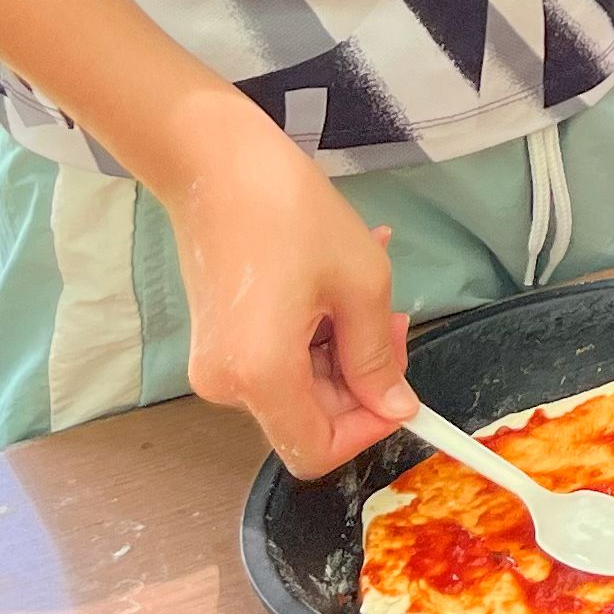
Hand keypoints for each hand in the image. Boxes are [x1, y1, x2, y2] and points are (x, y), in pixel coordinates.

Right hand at [163, 98, 416, 476]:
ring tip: (370, 284)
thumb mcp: (359, 282)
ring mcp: (217, 363)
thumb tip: (396, 406)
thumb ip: (376, 356)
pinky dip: (315, 333)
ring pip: (300, 386)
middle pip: (310, 418)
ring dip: (343, 347)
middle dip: (362, 378)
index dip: (367, 430)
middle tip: (396, 320)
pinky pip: (278, 357)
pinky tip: (338, 281)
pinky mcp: (217, 340)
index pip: (316, 452)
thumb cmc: (289, 212)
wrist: (213, 162)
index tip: (400, 387)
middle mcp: (227, 384)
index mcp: (260, 377)